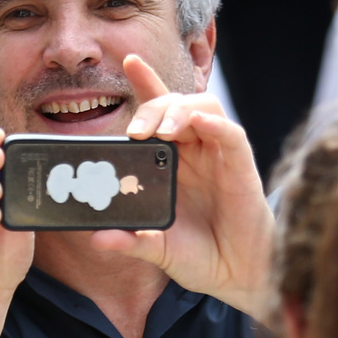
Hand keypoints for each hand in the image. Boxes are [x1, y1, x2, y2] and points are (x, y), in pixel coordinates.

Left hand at [100, 54, 273, 316]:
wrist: (234, 276)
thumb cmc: (199, 256)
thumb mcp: (156, 248)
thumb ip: (129, 240)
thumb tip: (97, 238)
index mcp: (171, 160)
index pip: (157, 112)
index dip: (146, 82)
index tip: (127, 61)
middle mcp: (194, 150)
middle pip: (174, 104)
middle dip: (153, 107)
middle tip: (136, 129)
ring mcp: (218, 154)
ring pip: (202, 106)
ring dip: (180, 110)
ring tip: (162, 130)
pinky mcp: (240, 164)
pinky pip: (230, 132)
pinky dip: (214, 123)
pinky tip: (197, 123)